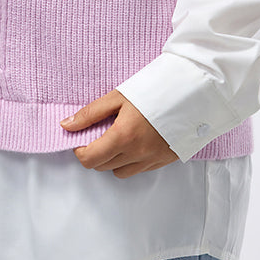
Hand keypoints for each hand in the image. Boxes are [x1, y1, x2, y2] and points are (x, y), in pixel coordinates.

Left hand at [60, 89, 179, 178]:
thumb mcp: (118, 96)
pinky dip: (132, 160)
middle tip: (100, 132)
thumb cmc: (154, 87)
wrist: (193, 90)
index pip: (89, 159)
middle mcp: (137, 153)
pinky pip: (140, 169)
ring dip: (114, 159)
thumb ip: (90, 113)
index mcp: (123, 136)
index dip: (80, 149)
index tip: (82, 137)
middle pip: (102, 166)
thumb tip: (66, 126)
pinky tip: (136, 141)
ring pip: (120, 172)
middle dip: (95, 152)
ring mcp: (152, 159)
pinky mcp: (165, 160)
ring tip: (119, 137)